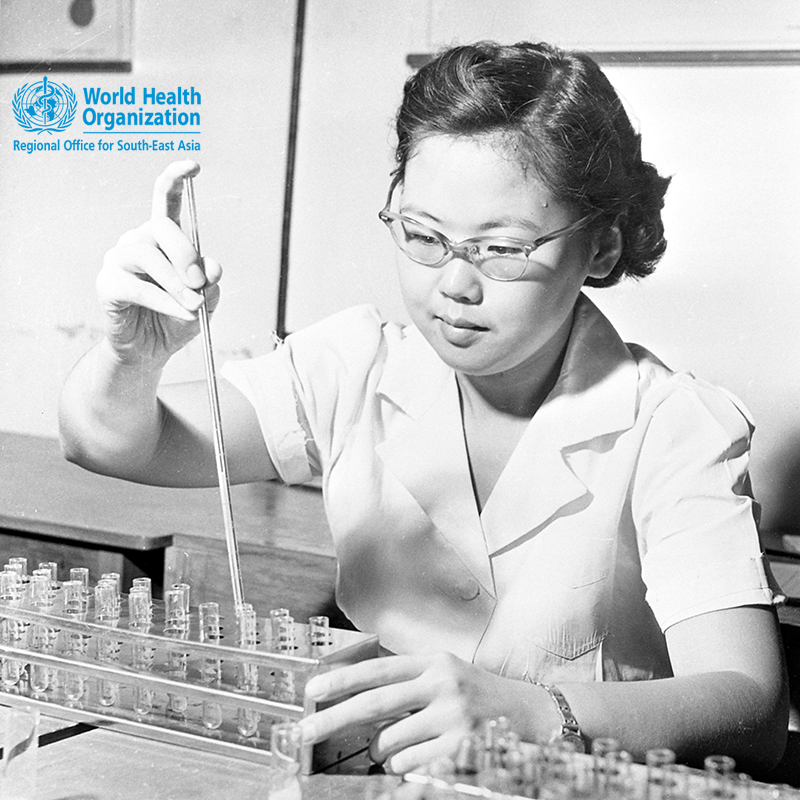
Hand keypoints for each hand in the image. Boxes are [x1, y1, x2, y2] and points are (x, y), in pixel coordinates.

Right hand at [97, 160, 222, 366]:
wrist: (152, 351)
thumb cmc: (177, 319)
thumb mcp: (205, 299)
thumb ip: (210, 281)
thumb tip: (212, 267)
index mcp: (163, 239)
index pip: (165, 200)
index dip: (176, 178)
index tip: (194, 166)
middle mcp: (138, 242)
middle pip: (160, 227)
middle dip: (186, 253)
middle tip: (200, 283)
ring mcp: (118, 260)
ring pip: (147, 255)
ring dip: (176, 283)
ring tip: (194, 305)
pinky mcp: (107, 284)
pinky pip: (136, 286)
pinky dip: (164, 302)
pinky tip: (182, 313)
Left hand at [300, 652, 552, 774]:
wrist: (535, 716)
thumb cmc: (481, 697)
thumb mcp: (447, 674)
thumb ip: (409, 681)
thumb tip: (357, 698)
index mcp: (434, 662)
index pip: (378, 669)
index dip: (341, 679)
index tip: (312, 689)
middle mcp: (442, 683)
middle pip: (373, 704)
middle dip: (332, 718)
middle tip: (303, 732)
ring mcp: (453, 717)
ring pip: (390, 743)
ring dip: (381, 752)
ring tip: (399, 747)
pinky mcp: (461, 749)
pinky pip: (410, 766)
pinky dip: (403, 768)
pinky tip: (419, 759)